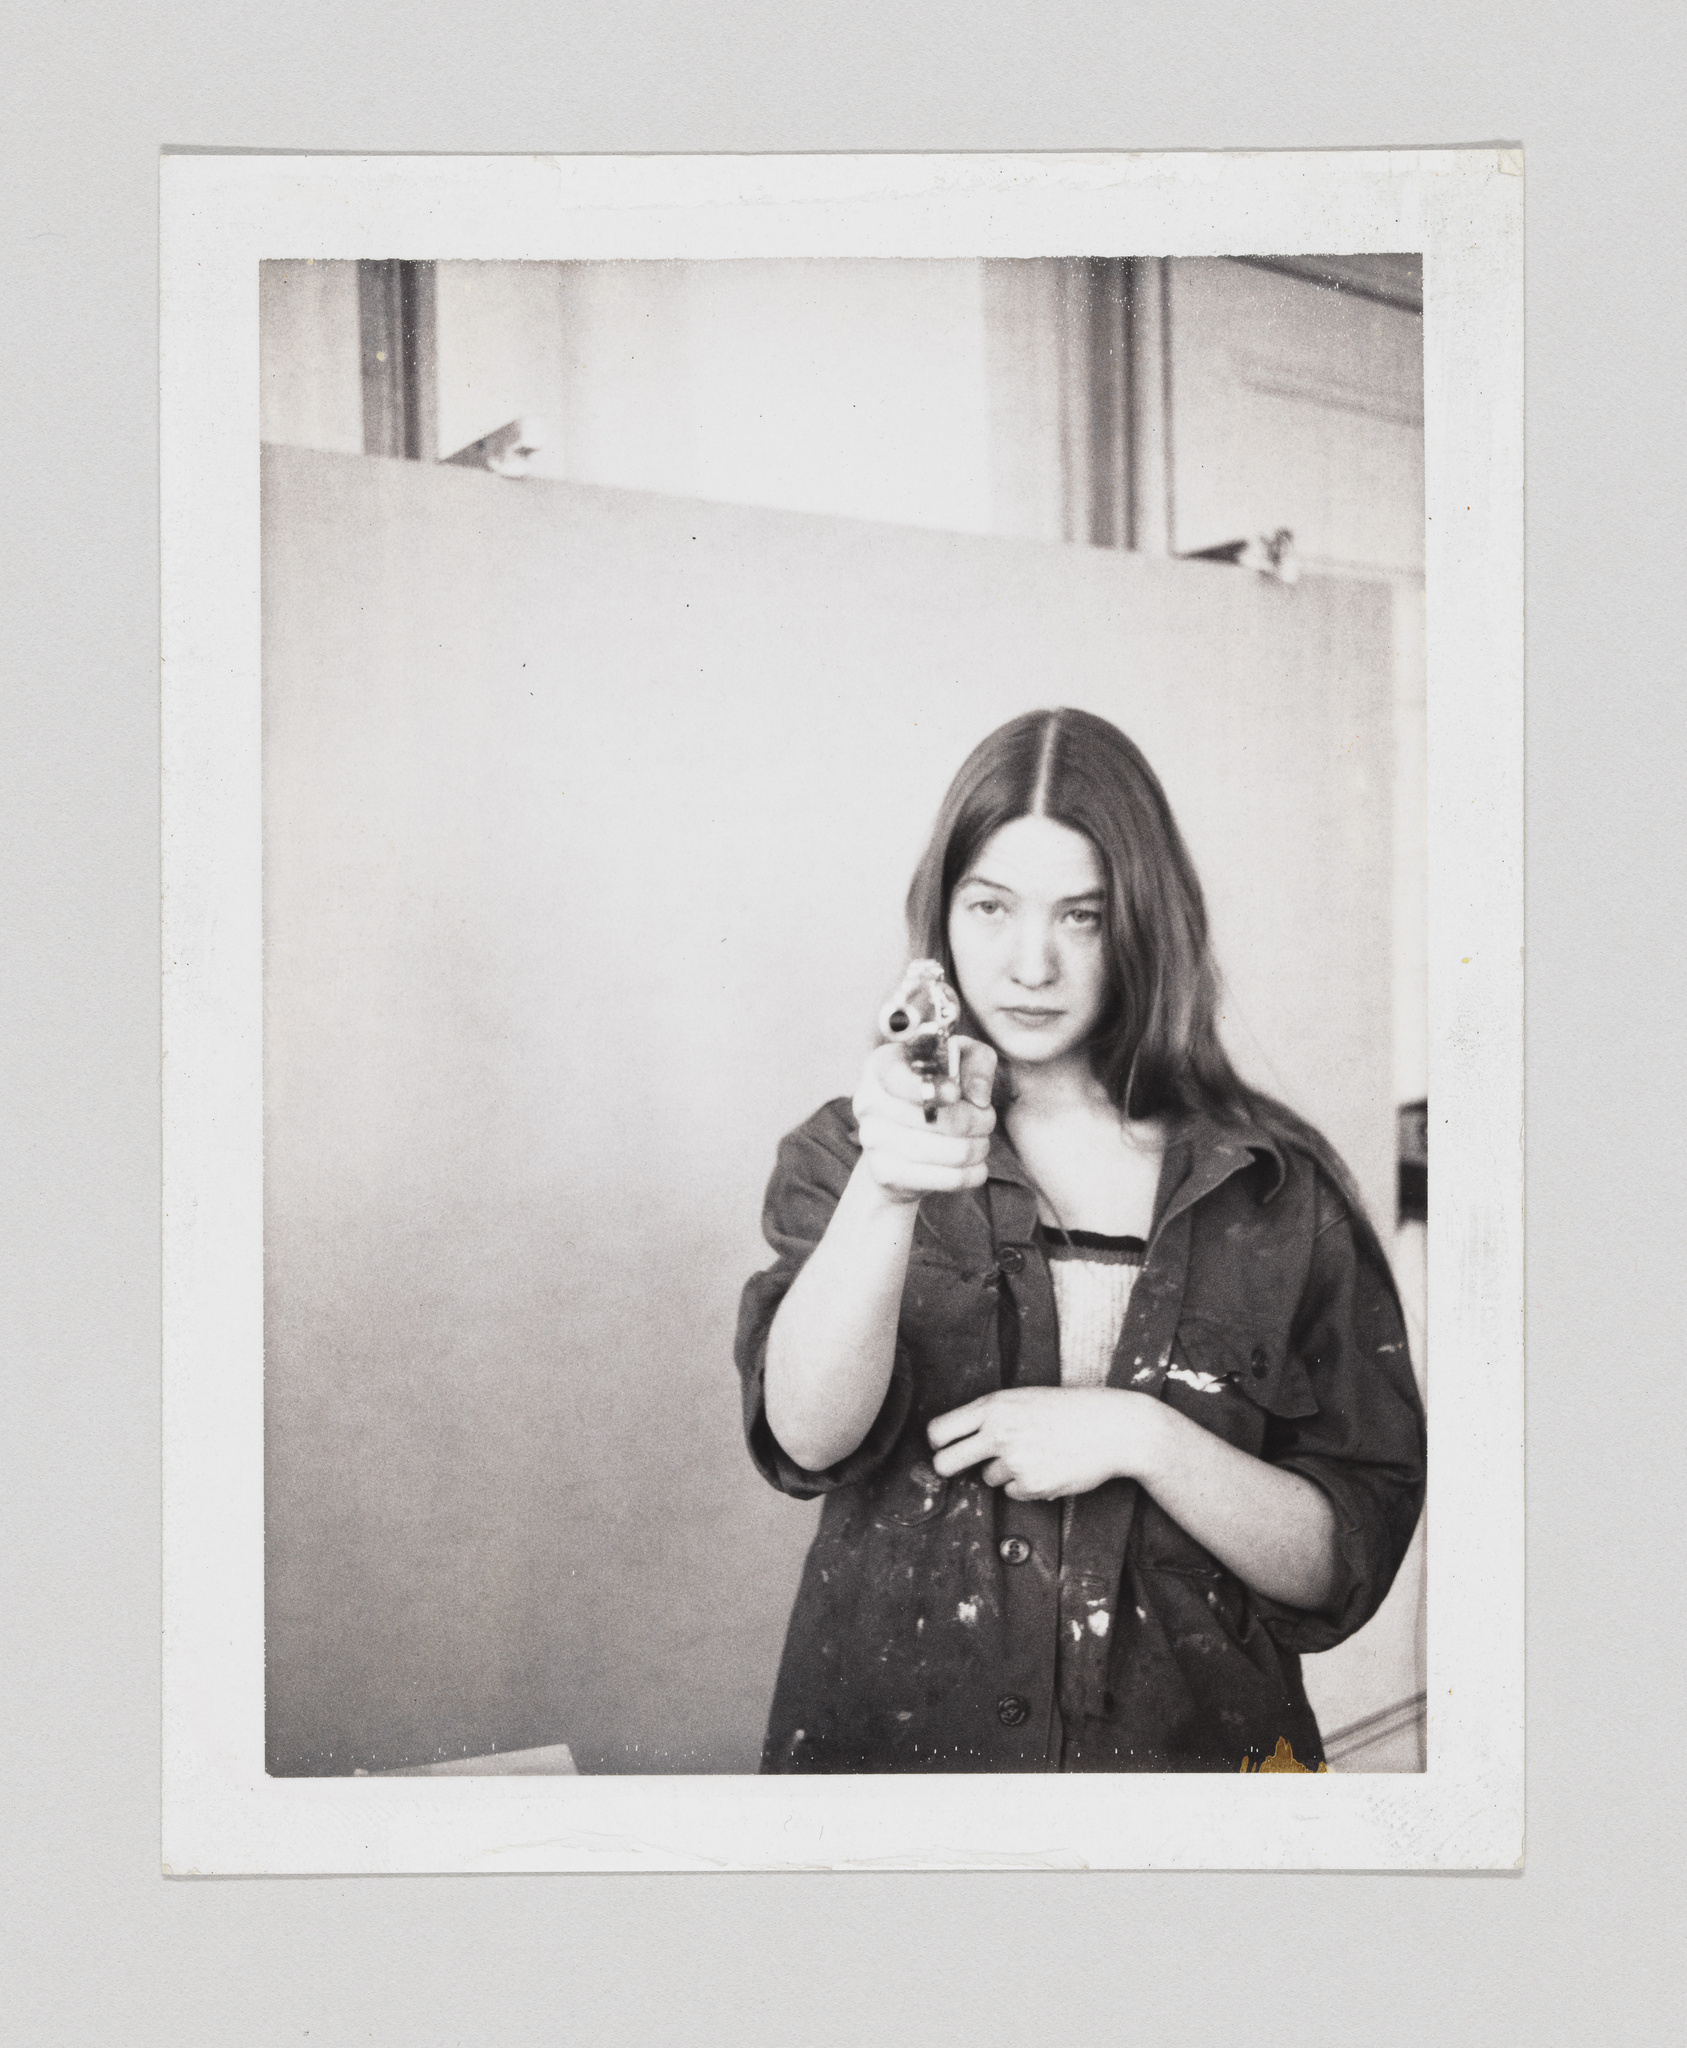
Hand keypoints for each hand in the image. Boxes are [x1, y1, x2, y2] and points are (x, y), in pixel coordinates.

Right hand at [851, 1036, 997, 1205]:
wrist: (900, 1142)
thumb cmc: (936, 1091)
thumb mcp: (961, 1060)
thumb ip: (977, 1063)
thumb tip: (978, 1098)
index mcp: (882, 1065)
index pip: (897, 1076)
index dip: (929, 1088)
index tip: (956, 1094)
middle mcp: (869, 1101)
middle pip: (930, 1119)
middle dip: (974, 1121)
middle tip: (986, 1121)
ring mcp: (873, 1139)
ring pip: (941, 1151)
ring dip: (975, 1148)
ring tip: (981, 1143)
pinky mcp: (886, 1173)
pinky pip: (940, 1178)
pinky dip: (968, 1175)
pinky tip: (976, 1167)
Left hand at [926, 1387, 1168, 1499]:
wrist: (1113, 1427)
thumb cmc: (1069, 1410)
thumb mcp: (1024, 1399)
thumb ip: (990, 1416)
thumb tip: (955, 1440)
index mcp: (994, 1406)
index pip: (939, 1430)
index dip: (937, 1443)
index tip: (944, 1447)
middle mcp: (999, 1433)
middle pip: (945, 1463)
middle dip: (949, 1468)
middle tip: (962, 1466)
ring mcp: (1015, 1460)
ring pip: (987, 1478)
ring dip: (1005, 1472)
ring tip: (1036, 1453)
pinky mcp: (1033, 1485)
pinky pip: (1013, 1493)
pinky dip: (1027, 1485)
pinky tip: (1049, 1467)